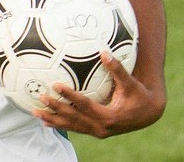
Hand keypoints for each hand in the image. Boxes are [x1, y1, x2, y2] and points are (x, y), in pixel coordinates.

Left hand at [32, 52, 165, 138]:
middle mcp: (101, 127)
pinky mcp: (95, 132)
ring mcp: (97, 131)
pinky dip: (60, 125)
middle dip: (56, 109)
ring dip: (53, 120)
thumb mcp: (131, 83)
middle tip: (40, 98)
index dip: (69, 96)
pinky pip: (75, 128)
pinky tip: (46, 121)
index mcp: (108, 116)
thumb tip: (104, 51)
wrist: (148, 114)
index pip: (84, 105)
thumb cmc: (139, 96)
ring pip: (72, 126)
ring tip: (35, 112)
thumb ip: (117, 69)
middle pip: (74, 118)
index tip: (55, 85)